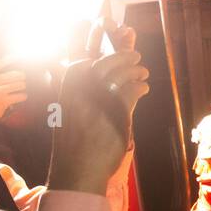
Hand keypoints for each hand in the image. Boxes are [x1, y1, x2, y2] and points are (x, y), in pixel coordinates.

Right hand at [0, 56, 27, 119]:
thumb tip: (10, 65)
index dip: (10, 59)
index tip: (19, 56)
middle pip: (14, 74)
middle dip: (21, 78)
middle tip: (21, 80)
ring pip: (20, 84)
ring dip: (22, 87)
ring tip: (19, 90)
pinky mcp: (2, 101)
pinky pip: (21, 95)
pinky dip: (22, 97)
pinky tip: (18, 98)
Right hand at [47, 32, 148, 194]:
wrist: (77, 170)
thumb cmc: (75, 146)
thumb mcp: (69, 115)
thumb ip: (79, 95)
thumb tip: (93, 77)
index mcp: (65, 91)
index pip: (80, 60)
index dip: (93, 48)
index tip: (103, 39)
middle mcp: (79, 90)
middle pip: (103, 63)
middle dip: (120, 56)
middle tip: (134, 56)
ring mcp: (97, 98)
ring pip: (120, 74)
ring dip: (135, 70)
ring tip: (143, 72)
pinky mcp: (116, 109)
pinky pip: (132, 89)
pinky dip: (140, 87)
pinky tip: (144, 89)